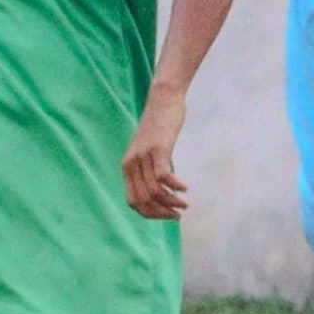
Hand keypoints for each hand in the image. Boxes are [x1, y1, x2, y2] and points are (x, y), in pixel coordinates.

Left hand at [123, 87, 191, 218]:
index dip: (150, 214)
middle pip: (143, 200)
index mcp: (127, 166)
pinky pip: (163, 176)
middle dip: (161, 213)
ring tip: (184, 205)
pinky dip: (175, 187)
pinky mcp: (157, 148)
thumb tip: (161, 184)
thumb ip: (150, 166)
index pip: (133, 202)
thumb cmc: (160, 123)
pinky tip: (185, 189)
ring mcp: (143, 156)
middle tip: (178, 215)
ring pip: (154, 191)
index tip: (167, 215)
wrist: (162, 98)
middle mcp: (132, 163)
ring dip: (171, 202)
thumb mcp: (150, 148)